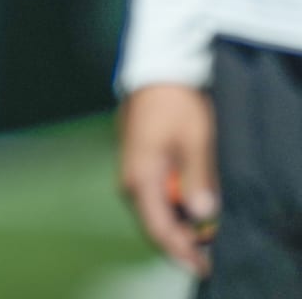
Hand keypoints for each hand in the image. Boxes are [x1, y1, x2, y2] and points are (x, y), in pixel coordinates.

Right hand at [118, 83, 217, 275]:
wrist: (154, 74)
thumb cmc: (174, 104)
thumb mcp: (195, 140)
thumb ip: (196, 179)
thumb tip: (201, 213)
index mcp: (139, 178)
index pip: (158, 228)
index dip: (181, 251)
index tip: (203, 264)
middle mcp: (129, 182)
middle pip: (154, 225)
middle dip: (182, 242)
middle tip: (210, 252)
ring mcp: (131, 174)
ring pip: (155, 212)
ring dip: (179, 225)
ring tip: (206, 232)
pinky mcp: (137, 167)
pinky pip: (154, 198)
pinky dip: (173, 209)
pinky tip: (191, 208)